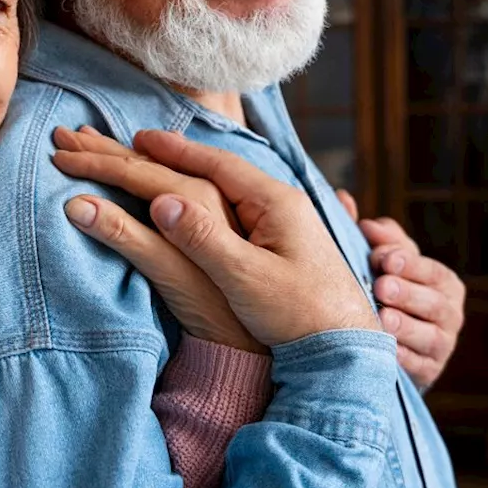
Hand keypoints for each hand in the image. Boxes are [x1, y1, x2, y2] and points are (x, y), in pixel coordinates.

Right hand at [57, 129, 378, 348]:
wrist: (348, 349)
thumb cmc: (301, 317)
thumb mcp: (247, 279)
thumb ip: (205, 239)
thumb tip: (162, 200)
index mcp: (276, 203)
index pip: (217, 165)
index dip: (175, 151)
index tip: (140, 138)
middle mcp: (283, 204)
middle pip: (221, 171)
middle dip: (178, 157)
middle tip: (139, 142)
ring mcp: (286, 223)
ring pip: (229, 188)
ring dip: (192, 174)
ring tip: (162, 164)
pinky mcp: (285, 243)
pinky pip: (237, 207)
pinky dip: (208, 198)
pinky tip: (199, 203)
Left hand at [336, 190, 465, 388]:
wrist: (381, 349)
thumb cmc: (381, 294)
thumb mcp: (379, 263)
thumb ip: (367, 235)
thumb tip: (343, 199)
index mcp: (441, 281)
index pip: (431, 269)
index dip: (408, 261)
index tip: (381, 256)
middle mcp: (448, 313)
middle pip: (435, 302)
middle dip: (408, 292)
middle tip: (382, 286)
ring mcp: (441, 346)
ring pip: (432, 336)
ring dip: (407, 326)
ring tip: (383, 319)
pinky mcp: (429, 373)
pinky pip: (420, 367)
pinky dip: (404, 359)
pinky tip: (386, 352)